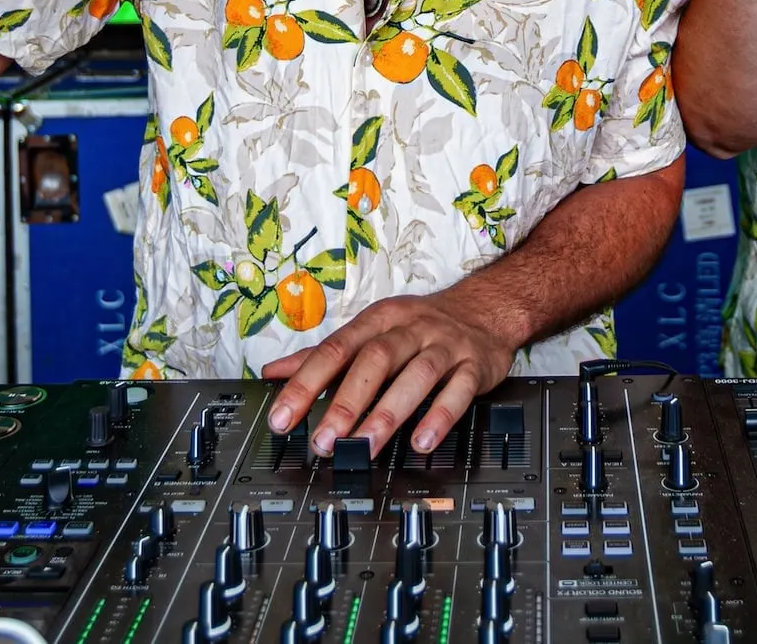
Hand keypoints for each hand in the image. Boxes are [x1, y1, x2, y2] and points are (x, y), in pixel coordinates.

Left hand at [261, 286, 517, 455]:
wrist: (484, 309)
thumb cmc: (418, 326)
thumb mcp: (370, 331)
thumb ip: (323, 355)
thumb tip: (272, 373)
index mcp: (378, 321)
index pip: (335, 350)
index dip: (306, 384)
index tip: (283, 418)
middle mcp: (410, 329)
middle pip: (375, 360)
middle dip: (347, 402)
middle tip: (324, 440)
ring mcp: (444, 346)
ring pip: (416, 376)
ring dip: (389, 413)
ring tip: (366, 447)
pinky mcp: (474, 365)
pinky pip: (459, 390)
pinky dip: (440, 416)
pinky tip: (422, 441)